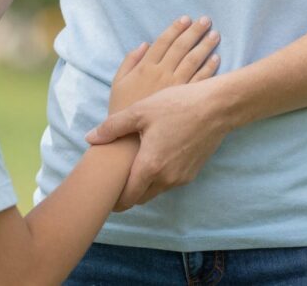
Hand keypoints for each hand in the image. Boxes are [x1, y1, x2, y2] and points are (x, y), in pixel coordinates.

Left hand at [88, 79, 227, 210]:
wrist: (217, 107)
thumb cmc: (176, 105)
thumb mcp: (140, 111)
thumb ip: (112, 127)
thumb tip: (89, 139)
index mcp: (150, 166)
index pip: (127, 196)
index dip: (114, 199)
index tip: (104, 194)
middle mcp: (167, 179)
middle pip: (141, 197)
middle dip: (127, 193)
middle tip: (114, 181)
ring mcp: (182, 177)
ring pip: (156, 190)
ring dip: (144, 184)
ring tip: (133, 166)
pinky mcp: (193, 172)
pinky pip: (170, 182)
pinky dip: (159, 177)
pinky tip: (155, 157)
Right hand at [108, 16, 219, 113]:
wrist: (132, 143)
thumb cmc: (122, 112)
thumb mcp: (118, 84)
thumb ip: (129, 62)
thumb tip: (143, 45)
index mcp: (146, 68)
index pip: (164, 42)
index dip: (175, 29)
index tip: (186, 18)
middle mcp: (163, 73)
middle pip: (182, 47)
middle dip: (195, 32)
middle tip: (206, 20)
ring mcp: (177, 87)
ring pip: (194, 61)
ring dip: (205, 46)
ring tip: (215, 35)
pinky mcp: (187, 101)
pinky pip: (201, 80)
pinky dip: (210, 68)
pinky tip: (216, 59)